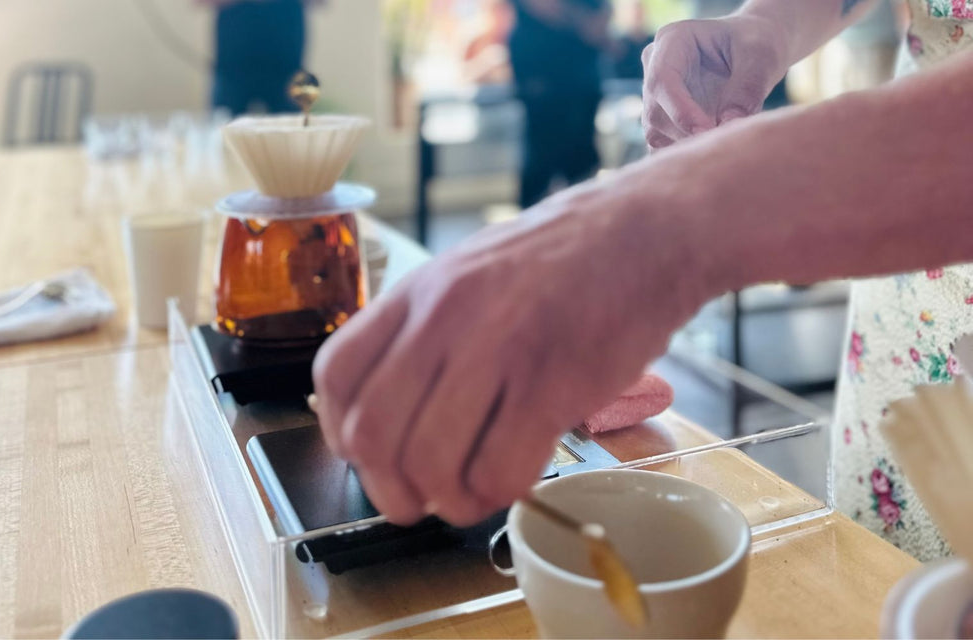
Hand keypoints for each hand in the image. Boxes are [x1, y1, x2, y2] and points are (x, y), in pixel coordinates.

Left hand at [313, 173, 710, 526]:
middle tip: (414, 501)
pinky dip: (496, 494)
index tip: (366, 456)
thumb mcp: (470, 271)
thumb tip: (394, 409)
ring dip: (445, 500)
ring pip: (432, 462)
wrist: (648, 231)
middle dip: (387, 488)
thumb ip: (425, 329)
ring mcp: (501, 348)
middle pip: (375, 433)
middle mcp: (447, 317)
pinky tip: (510, 481)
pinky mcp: (557, 382)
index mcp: (418, 290)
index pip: (337, 374)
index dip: (341, 431)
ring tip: (468, 496)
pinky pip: (501, 469)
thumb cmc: (561, 259)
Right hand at [641, 15, 789, 150]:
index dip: (680, 110)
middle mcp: (655, 67)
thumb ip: (747, 89)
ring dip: (686, 148)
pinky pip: (663, 147)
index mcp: (672, 41)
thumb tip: (728, 124)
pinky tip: (713, 155)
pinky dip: (685, 156)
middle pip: (655, 112)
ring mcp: (655, 96)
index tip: (707, 131)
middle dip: (687, 134)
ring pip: (656, 133)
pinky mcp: (662, 120)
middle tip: (724, 147)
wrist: (754, 53)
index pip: (662, 80)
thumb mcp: (762, 57)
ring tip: (723, 150)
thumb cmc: (758, 44)